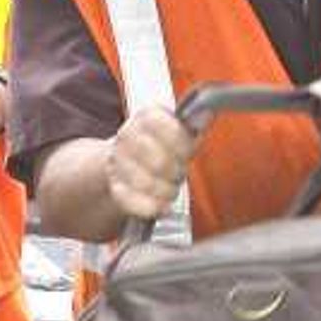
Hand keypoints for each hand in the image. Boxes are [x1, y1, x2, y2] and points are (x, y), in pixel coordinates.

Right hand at [103, 105, 193, 225]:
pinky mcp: (115, 186)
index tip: (187, 153)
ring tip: (170, 188)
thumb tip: (206, 113)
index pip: (170, 130)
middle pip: (159, 161)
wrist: (131, 160)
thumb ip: (194, 125)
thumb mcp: (180, 130)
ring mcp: (117, 161)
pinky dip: (153, 207)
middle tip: (179, 173)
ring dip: (166, 191)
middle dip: (176, 172)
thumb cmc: (163, 145)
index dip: (184, 146)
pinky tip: (162, 204)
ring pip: (146, 184)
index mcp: (147, 116)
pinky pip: (134, 202)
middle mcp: (127, 135)